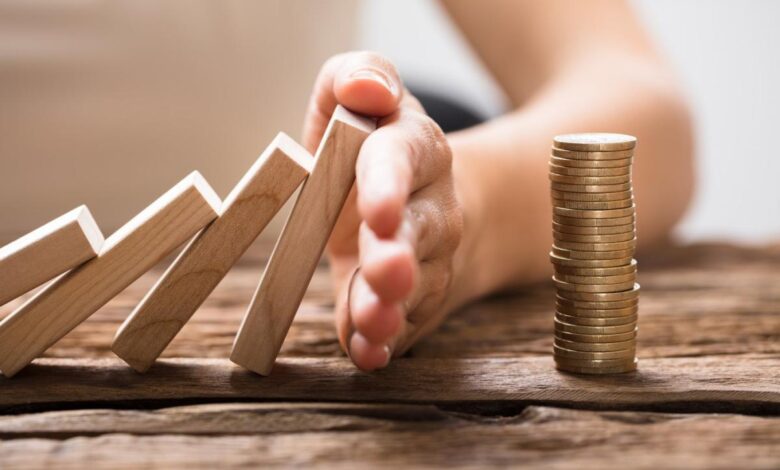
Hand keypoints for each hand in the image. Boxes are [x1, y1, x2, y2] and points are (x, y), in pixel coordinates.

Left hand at [302, 52, 463, 370]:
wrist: (426, 203)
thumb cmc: (377, 149)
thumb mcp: (363, 100)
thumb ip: (358, 76)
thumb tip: (365, 89)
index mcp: (416, 148)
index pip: (404, 158)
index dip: (389, 184)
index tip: (377, 210)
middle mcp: (434, 206)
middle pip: (422, 230)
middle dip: (400, 253)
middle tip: (386, 273)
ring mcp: (430, 259)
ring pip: (419, 286)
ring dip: (391, 307)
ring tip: (370, 324)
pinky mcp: (416, 300)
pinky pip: (406, 324)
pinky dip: (383, 341)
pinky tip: (365, 353)